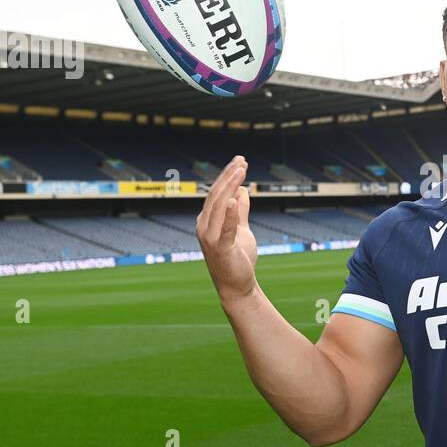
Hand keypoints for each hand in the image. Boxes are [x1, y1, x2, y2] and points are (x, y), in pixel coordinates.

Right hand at [196, 156, 258, 304]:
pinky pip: (225, 227)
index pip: (216, 193)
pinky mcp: (221, 248)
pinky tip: (236, 196)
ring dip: (231, 186)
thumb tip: (242, 190)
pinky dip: (229, 212)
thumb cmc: (238, 258)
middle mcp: (204, 226)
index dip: (227, 176)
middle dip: (229, 176)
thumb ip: (240, 212)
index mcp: (207, 221)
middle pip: (217, 195)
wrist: (237, 286)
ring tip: (241, 170)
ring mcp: (210, 237)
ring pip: (220, 205)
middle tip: (241, 160)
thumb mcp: (240, 230)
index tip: (240, 161)